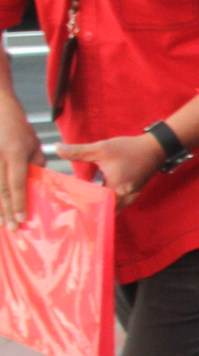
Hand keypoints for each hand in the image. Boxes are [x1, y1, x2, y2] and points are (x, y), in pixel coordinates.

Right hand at [0, 94, 44, 228]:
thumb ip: (37, 164)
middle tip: (11, 227)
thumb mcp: (33, 144)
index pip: (17, 182)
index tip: (22, 218)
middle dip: (6, 210)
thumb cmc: (18, 128)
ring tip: (1, 222)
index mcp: (15, 153)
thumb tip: (37, 183)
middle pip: (1, 189)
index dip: (19, 201)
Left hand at [54, 133, 165, 204]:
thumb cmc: (129, 149)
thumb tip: (56, 148)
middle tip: (73, 208)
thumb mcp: (102, 148)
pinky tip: (99, 196)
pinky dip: (108, 203)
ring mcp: (131, 198)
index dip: (82, 207)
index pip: (95, 206)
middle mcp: (125, 198)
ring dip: (100, 207)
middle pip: (104, 211)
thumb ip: (78, 151)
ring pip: (112, 209)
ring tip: (83, 204)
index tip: (68, 207)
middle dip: (90, 210)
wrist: (155, 148)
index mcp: (116, 190)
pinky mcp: (133, 194)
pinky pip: (118, 204)